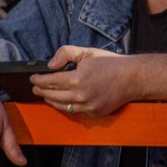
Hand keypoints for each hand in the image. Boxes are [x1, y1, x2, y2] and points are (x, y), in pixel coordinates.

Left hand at [32, 46, 166, 116]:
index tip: (33, 78)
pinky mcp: (95, 113)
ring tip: (46, 95)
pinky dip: (68, 106)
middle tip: (35, 87)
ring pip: (63, 106)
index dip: (39, 80)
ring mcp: (88, 107)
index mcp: (77, 79)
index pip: (50, 82)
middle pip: (53, 96)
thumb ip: (65, 54)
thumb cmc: (110, 63)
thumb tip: (51, 65)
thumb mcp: (86, 52)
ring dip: (52, 101)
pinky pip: (76, 111)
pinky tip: (63, 101)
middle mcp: (81, 96)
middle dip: (42, 91)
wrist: (133, 78)